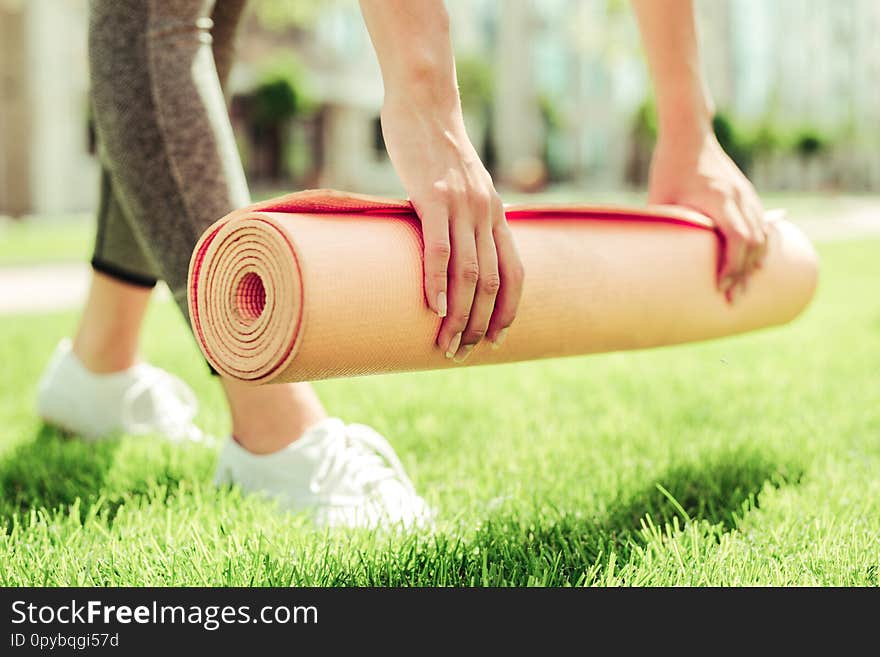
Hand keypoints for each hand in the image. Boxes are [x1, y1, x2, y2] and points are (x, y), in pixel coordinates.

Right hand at [381, 94, 523, 360]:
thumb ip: (461, 218)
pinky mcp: (433, 197)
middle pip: (492, 283)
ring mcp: (462, 206)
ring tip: (446, 344)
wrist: (424, 102)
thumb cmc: (434, 149)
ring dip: (459, 316)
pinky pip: (439, 249)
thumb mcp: (460, 188)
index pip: (515, 274)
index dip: (508, 312)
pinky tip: (432, 308)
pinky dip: (438, 282)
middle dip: (480, 325)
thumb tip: (449, 252)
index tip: (496, 341)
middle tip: (462, 352)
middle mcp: (487, 214)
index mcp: (496, 215)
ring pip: (469, 273)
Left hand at [648, 129, 767, 302]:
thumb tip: (654, 263)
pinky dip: (760, 248)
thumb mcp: (660, 199)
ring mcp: (747, 196)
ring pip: (763, 236)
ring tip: (745, 288)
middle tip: (732, 301)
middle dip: (744, 274)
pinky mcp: (747, 195)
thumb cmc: (668, 168)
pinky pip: (762, 226)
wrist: (689, 136)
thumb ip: (665, 229)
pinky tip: (756, 267)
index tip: (721, 288)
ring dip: (755, 264)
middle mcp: (739, 198)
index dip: (732, 267)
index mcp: (719, 199)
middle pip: (754, 243)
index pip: (737, 239)